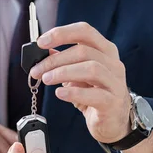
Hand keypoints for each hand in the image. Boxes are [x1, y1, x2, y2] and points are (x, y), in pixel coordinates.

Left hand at [29, 22, 131, 143]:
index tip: (41, 42)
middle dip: (55, 60)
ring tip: (46, 79)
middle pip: (84, 51)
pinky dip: (74, 92)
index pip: (84, 31)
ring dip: (63, 73)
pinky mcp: (113, 102)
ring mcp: (115, 82)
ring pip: (91, 69)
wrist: (112, 121)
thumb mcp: (77, 75)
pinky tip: (60, 93)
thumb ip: (63, 62)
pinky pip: (94, 95)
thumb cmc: (94, 95)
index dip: (61, 34)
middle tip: (37, 70)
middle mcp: (113, 63)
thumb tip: (42, 53)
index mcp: (105, 51)